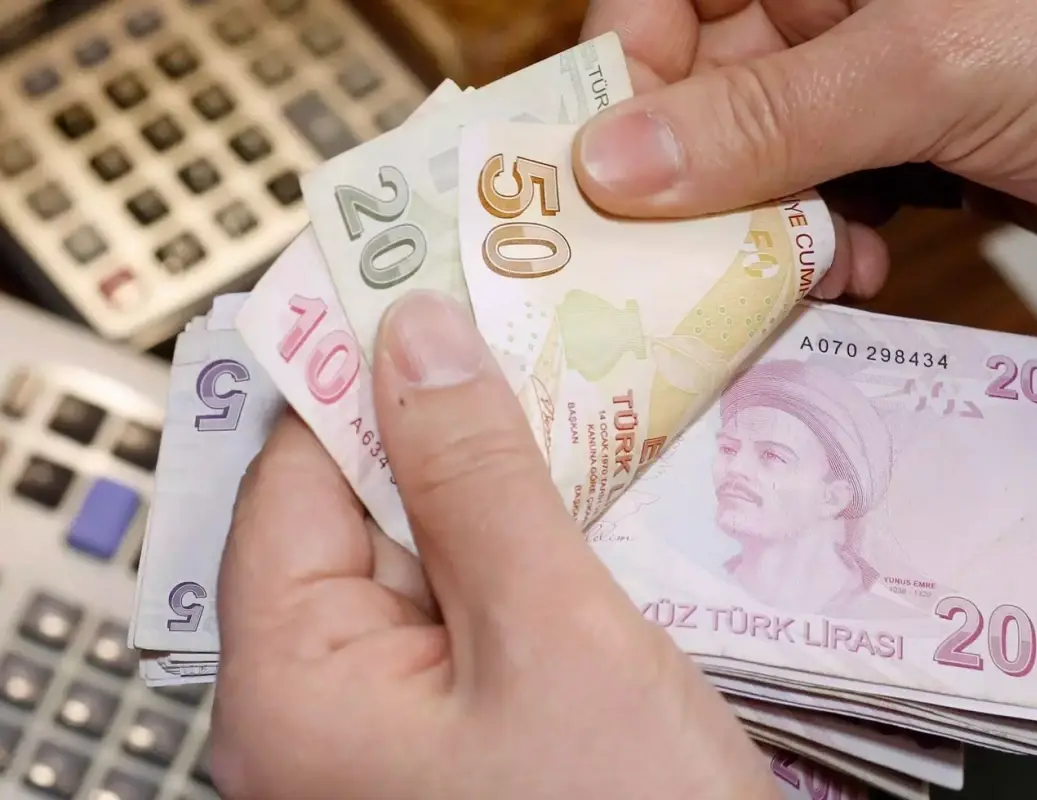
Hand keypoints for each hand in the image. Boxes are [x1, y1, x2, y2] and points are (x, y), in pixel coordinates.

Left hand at [208, 290, 776, 799]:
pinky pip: (473, 609)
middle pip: (362, 511)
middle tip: (537, 332)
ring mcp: (392, 728)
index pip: (295, 475)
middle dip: (452, 423)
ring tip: (585, 405)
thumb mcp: (554, 637)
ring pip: (430, 554)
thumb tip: (415, 338)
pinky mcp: (460, 734)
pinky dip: (529, 549)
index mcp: (292, 689)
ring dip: (504, 484)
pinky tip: (594, 503)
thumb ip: (475, 479)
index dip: (360, 368)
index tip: (430, 281)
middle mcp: (319, 711)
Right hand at [572, 0, 1036, 294]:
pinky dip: (818, 252)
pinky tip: (851, 274)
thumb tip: (614, 166)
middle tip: (681, 266)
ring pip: (749, 166)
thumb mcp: (932, 66)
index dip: (621, 77)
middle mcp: (825, 7)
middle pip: (696, 95)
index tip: (602, 177)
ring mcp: (860, 84)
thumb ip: (770, 117)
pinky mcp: (896, 153)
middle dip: (689, 186)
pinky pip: (812, 207)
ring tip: (795, 274)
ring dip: (758, 234)